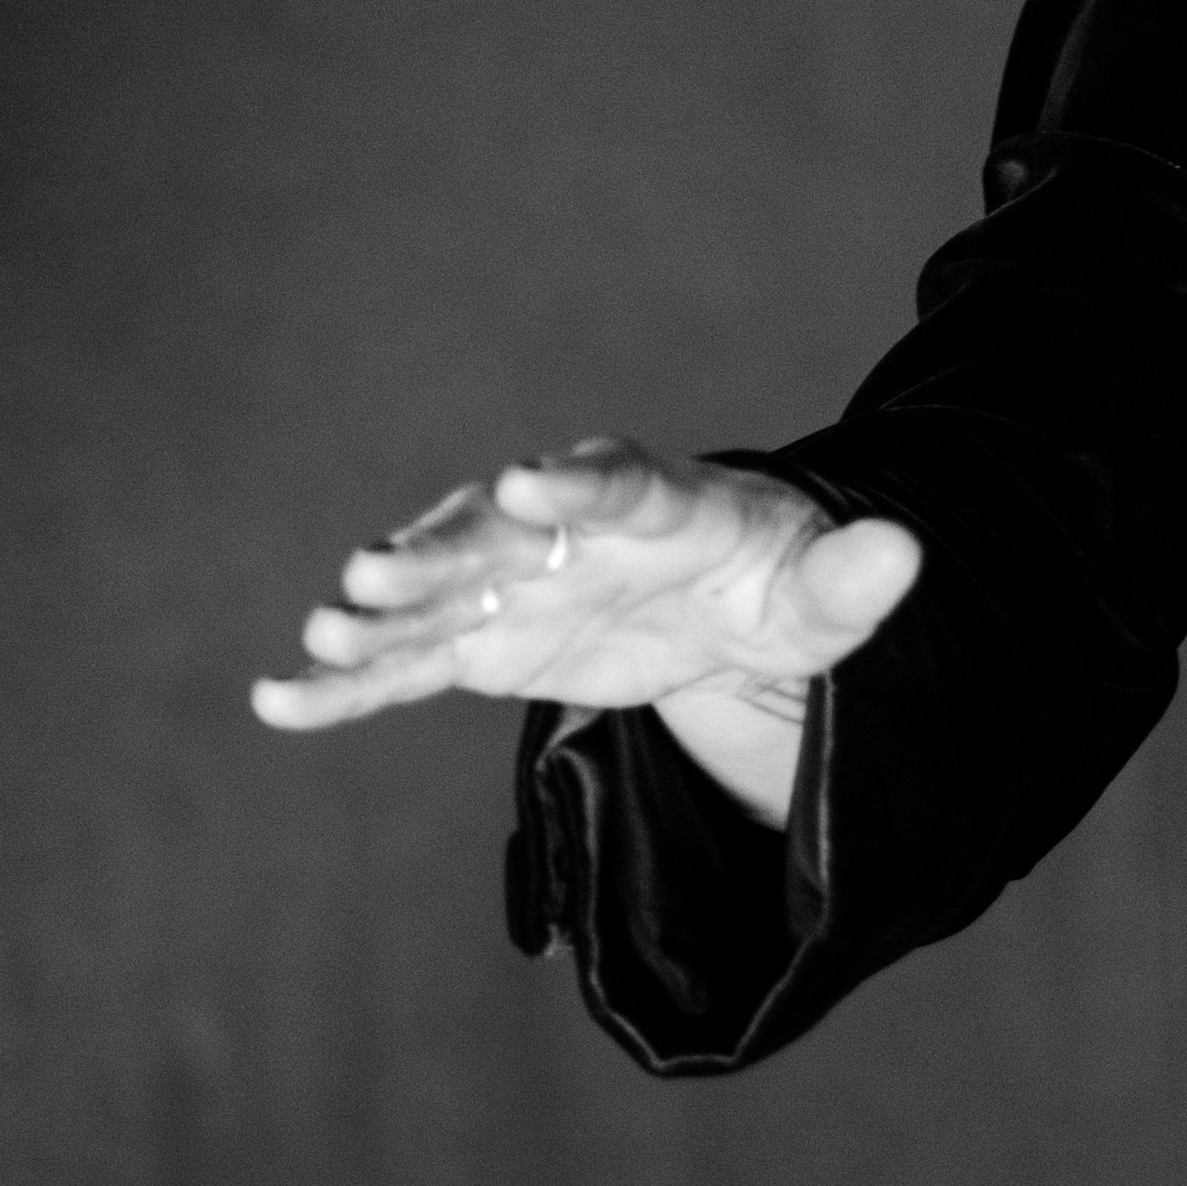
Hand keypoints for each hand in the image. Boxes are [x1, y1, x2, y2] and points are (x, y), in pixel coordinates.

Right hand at [247, 437, 920, 735]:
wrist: (726, 604)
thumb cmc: (779, 584)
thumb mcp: (825, 592)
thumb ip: (856, 579)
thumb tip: (909, 552)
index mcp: (661, 503)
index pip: (617, 483)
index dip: (573, 484)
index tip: (524, 484)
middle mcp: (570, 531)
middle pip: (498, 534)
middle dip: (440, 549)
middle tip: (375, 568)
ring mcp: (518, 585)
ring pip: (440, 594)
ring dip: (382, 610)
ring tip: (325, 629)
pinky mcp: (484, 642)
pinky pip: (409, 663)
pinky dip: (348, 682)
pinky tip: (278, 702)